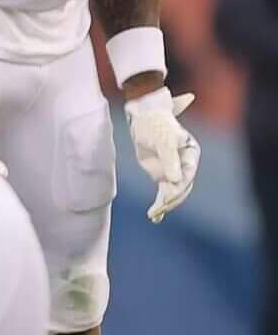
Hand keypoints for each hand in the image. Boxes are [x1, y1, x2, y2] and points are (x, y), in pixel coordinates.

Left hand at [124, 88, 199, 222]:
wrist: (143, 117)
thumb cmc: (155, 124)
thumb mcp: (162, 140)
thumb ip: (169, 160)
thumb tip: (174, 180)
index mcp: (191, 154)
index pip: (187, 175)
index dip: (178, 187)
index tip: (166, 197)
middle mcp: (185, 164)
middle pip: (182, 186)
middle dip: (171, 199)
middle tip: (159, 209)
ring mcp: (173, 170)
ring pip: (173, 191)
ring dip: (165, 204)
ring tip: (154, 215)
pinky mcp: (161, 174)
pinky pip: (163, 191)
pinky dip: (160, 203)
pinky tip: (155, 216)